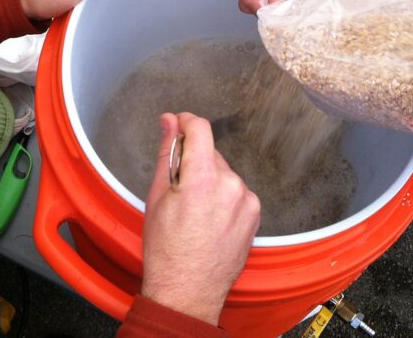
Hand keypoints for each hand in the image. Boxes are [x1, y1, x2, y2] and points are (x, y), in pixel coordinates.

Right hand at [141, 112, 260, 325]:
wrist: (188, 290)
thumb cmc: (166, 250)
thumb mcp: (157, 197)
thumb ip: (167, 153)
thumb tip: (169, 122)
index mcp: (202, 179)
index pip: (200, 128)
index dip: (186, 122)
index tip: (178, 124)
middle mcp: (230, 185)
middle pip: (211, 153)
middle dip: (194, 161)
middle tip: (178, 188)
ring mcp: (247, 200)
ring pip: (224, 172)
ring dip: (210, 179)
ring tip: (195, 211)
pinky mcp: (255, 212)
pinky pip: (237, 190)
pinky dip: (224, 196)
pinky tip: (210, 218)